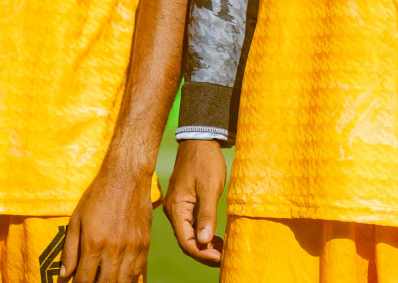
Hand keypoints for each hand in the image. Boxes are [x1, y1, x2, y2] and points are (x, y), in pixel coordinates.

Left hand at [60, 156, 154, 282]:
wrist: (127, 176)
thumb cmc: (98, 196)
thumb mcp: (76, 219)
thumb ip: (70, 250)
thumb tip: (64, 275)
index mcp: (94, 243)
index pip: (84, 280)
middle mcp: (114, 249)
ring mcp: (132, 247)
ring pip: (124, 282)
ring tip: (105, 281)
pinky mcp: (145, 243)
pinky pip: (138, 271)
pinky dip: (129, 280)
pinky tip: (122, 279)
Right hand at [163, 139, 226, 265]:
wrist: (200, 140)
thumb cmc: (205, 161)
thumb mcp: (209, 187)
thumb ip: (206, 214)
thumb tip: (204, 241)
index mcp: (177, 209)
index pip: (186, 241)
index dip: (202, 254)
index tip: (220, 258)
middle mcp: (175, 211)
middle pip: (187, 241)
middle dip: (204, 252)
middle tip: (223, 257)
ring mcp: (179, 207)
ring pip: (190, 234)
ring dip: (204, 245)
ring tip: (222, 249)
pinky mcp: (186, 203)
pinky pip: (192, 225)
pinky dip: (203, 234)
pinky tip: (215, 237)